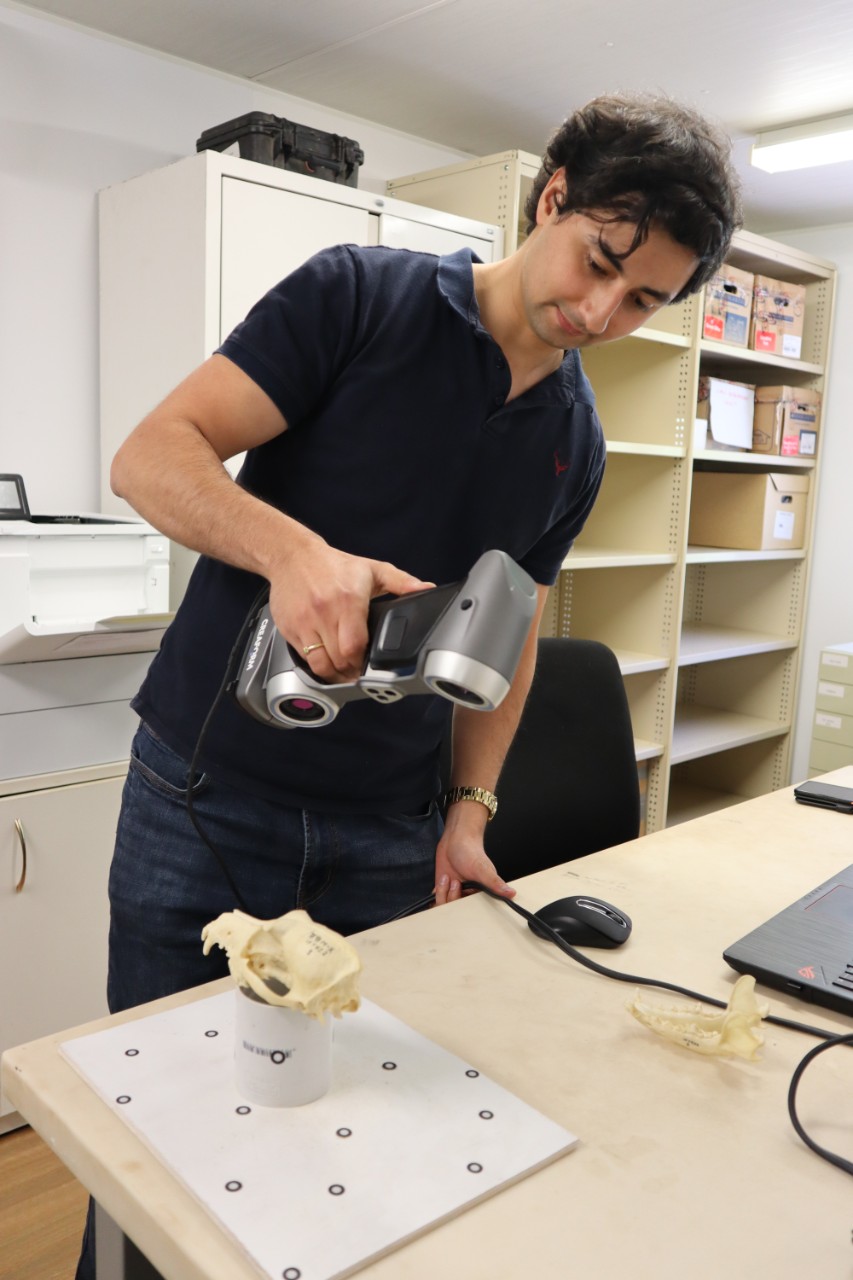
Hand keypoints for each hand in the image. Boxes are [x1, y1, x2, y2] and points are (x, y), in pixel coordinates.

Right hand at [267, 536, 432, 681]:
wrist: (293, 556)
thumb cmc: (333, 565)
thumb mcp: (372, 569)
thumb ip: (402, 582)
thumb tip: (426, 589)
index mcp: (348, 600)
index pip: (355, 646)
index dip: (363, 662)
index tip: (369, 665)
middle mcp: (324, 612)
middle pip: (339, 660)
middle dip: (351, 672)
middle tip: (358, 672)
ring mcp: (304, 623)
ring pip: (319, 665)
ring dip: (333, 674)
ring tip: (342, 672)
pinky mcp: (289, 629)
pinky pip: (303, 659)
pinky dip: (316, 665)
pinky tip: (326, 661)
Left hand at [433, 823, 515, 905]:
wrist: (455, 840)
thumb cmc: (471, 851)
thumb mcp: (483, 869)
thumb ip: (495, 883)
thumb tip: (512, 894)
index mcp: (481, 894)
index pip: (473, 912)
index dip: (465, 908)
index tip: (464, 895)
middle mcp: (467, 896)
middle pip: (456, 912)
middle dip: (452, 898)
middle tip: (456, 882)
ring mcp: (454, 893)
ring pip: (444, 907)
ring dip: (444, 892)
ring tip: (449, 878)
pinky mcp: (444, 889)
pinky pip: (437, 900)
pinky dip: (437, 893)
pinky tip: (443, 880)